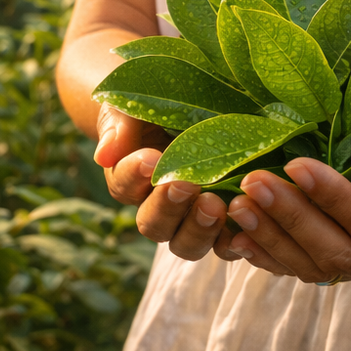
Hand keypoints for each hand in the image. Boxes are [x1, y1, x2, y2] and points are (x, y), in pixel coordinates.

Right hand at [94, 104, 238, 262]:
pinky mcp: (226, 224)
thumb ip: (119, 126)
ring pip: (187, 245)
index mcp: (130, 181)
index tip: (151, 158)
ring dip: (199, 229)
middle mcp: (157, 209)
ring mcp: (192, 220)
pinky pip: (227, 245)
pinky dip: (235, 241)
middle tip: (186, 185)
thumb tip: (104, 155)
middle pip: (153, 226)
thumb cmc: (157, 105)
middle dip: (168, 208)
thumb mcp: (133, 105)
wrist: (193, 105)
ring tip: (215, 205)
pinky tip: (246, 222)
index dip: (134, 175)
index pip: (124, 186)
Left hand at [221, 113, 350, 283]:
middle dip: (293, 219)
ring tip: (237, 207)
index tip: (295, 165)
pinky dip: (275, 255)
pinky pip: (314, 268)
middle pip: (344, 253)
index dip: (334, 200)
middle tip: (251, 185)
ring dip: (275, 239)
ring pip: (323, 267)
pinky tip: (240, 237)